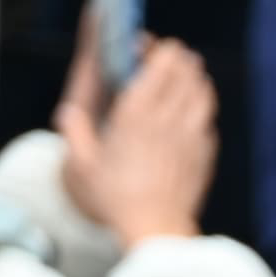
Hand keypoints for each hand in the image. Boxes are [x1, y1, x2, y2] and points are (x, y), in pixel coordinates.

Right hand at [56, 38, 217, 243]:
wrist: (156, 230)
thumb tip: (67, 113)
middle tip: (170, 58)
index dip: (158, 49)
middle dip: (179, 59)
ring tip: (186, 78)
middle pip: (187, 71)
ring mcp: (192, 135)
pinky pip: (208, 122)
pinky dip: (202, 111)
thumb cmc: (115, 199)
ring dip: (195, 80)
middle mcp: (169, 117)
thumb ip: (74, 133)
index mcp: (137, 111)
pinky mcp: (204, 155)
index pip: (161, 62)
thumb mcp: (82, 165)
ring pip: (203, 92)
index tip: (149, 47)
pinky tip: (192, 115)